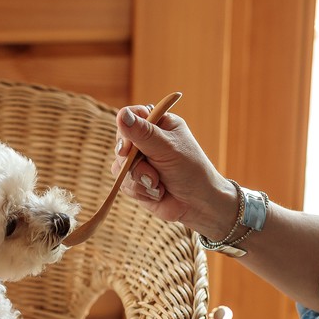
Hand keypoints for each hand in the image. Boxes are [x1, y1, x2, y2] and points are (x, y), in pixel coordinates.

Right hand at [110, 105, 226, 228]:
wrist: (198, 204)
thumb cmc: (190, 170)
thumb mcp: (166, 148)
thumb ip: (142, 132)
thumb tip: (120, 114)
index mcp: (159, 124)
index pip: (131, 116)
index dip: (125, 131)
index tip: (127, 148)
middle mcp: (147, 141)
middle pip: (121, 144)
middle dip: (133, 162)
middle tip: (149, 172)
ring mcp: (141, 162)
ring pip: (120, 166)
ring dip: (139, 179)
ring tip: (158, 184)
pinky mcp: (137, 181)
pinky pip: (124, 183)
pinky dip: (140, 191)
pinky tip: (157, 193)